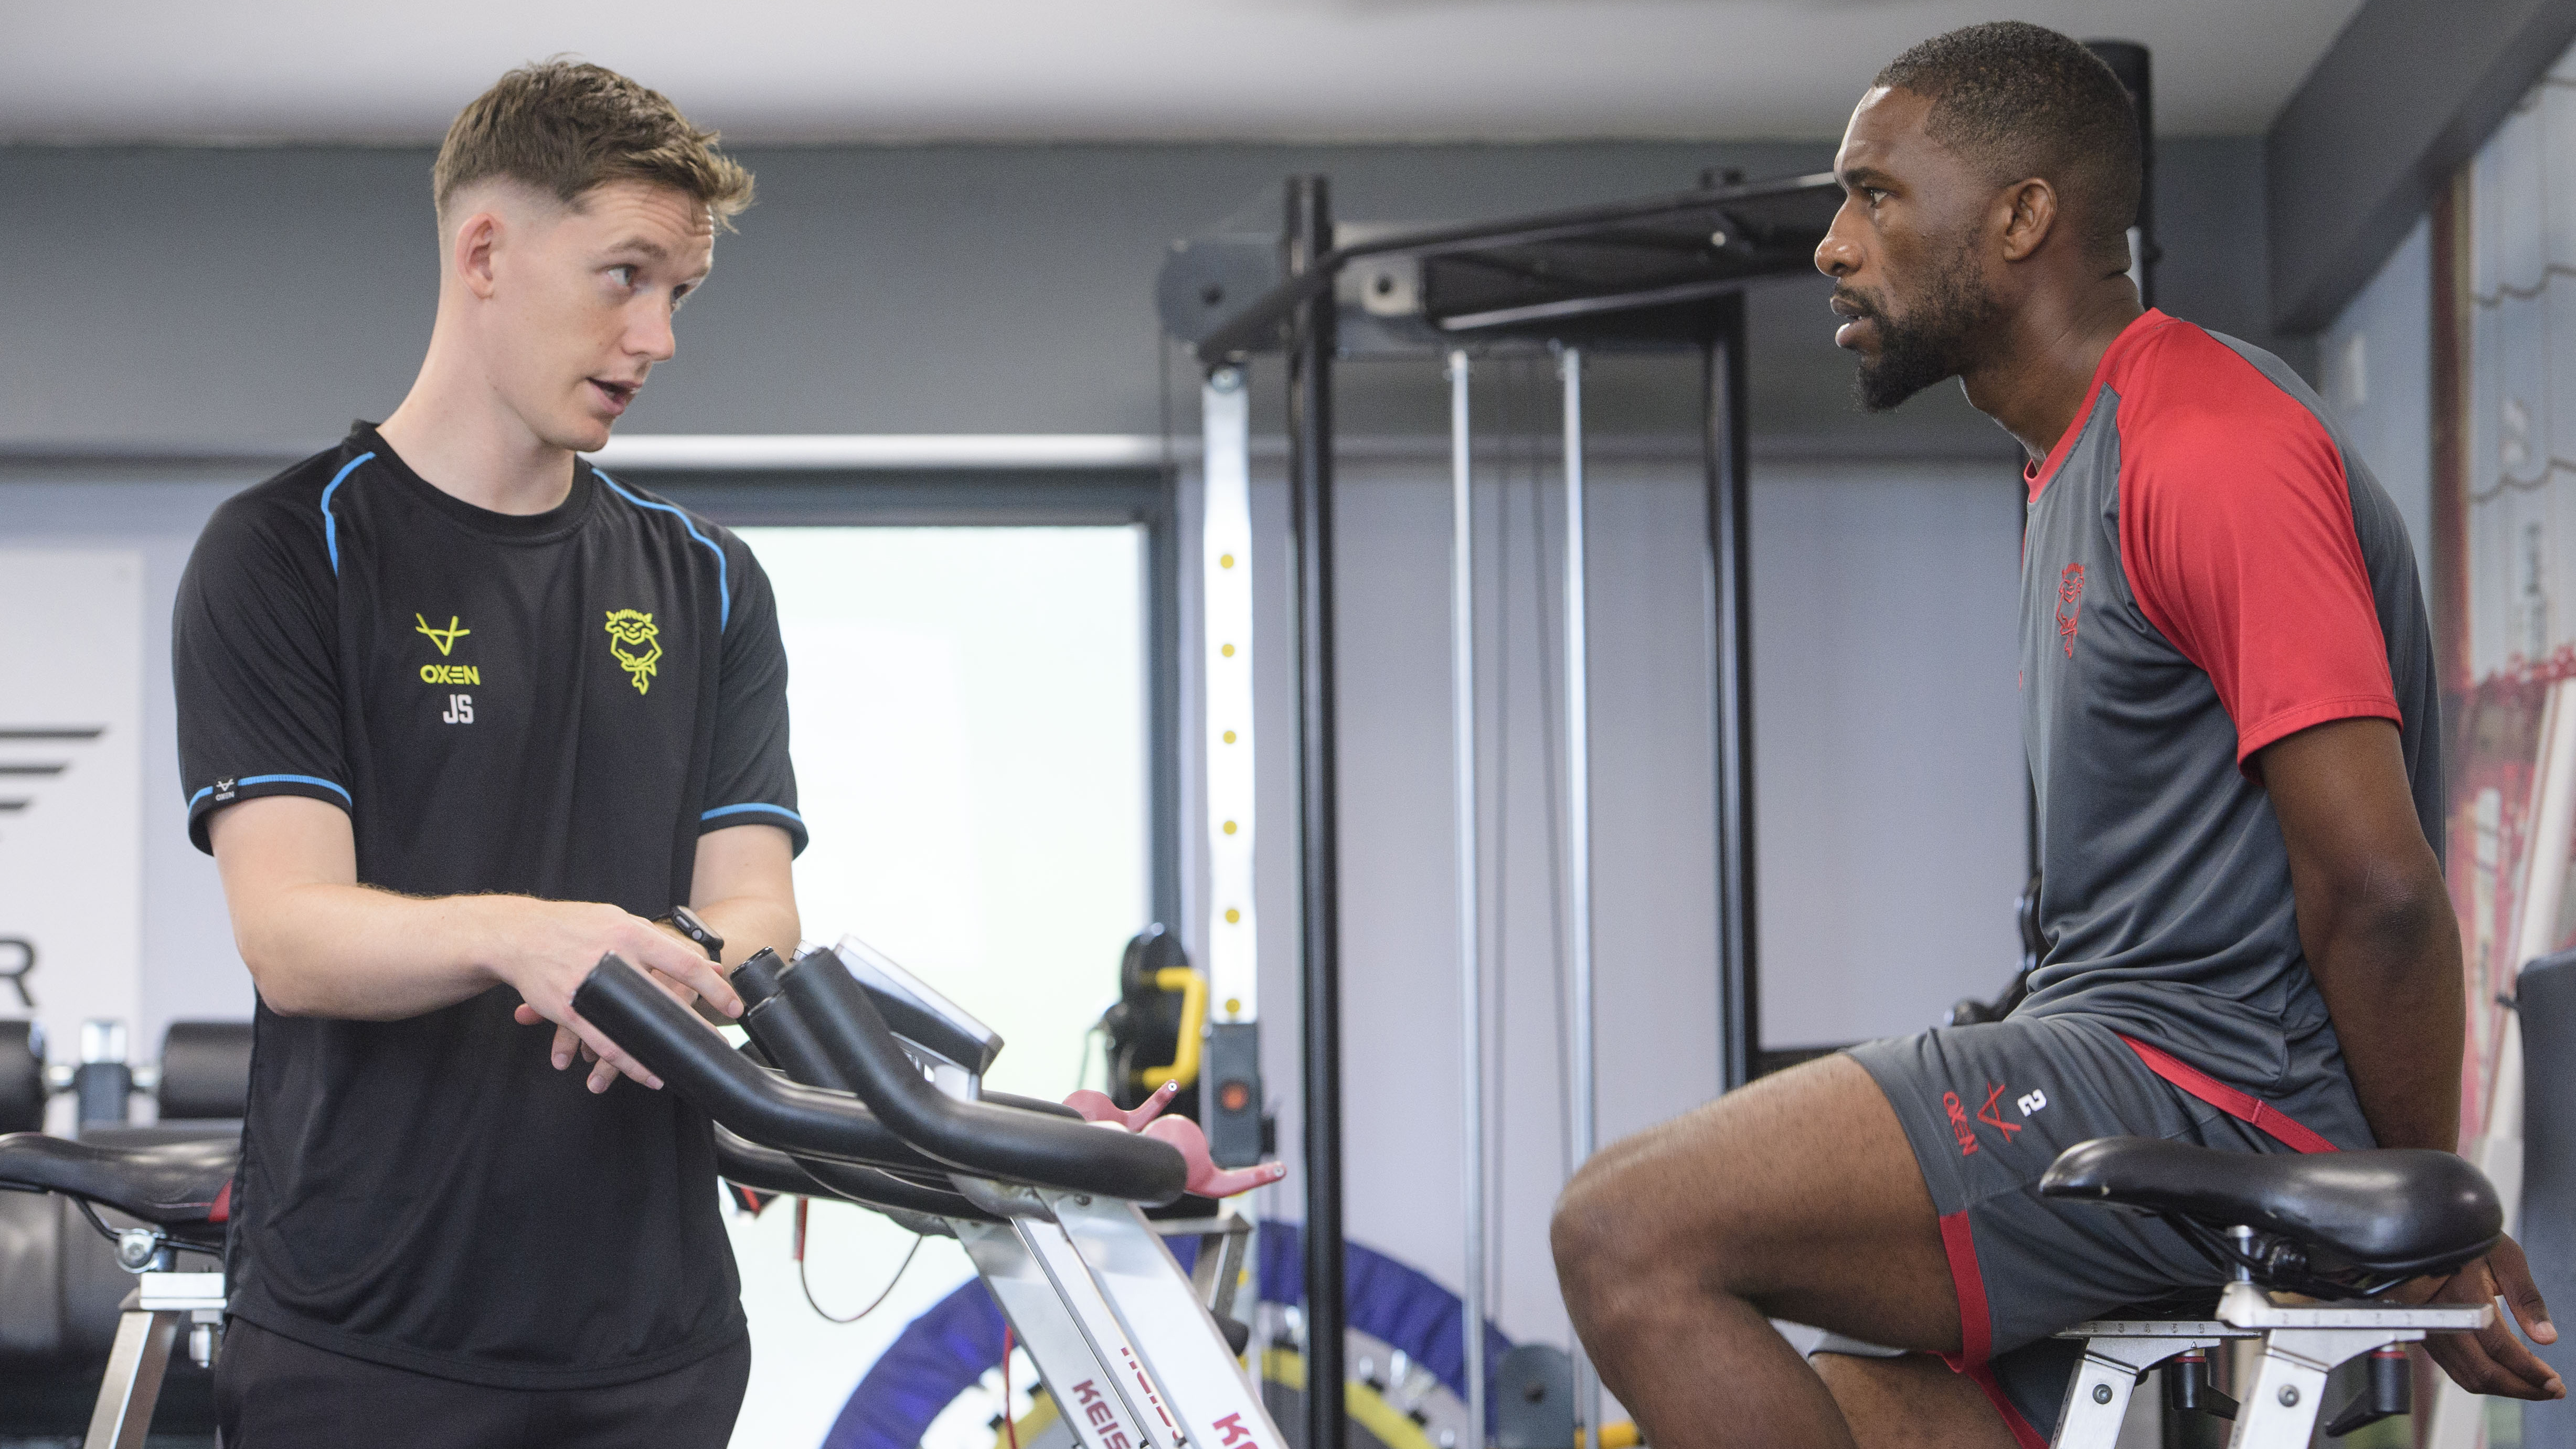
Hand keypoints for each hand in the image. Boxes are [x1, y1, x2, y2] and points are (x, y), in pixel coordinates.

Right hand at [489, 900, 742, 1093]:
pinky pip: (603, 1042)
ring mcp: (589, 985)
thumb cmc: (574, 926)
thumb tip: (704, 962)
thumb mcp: (618, 921)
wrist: (518, 933)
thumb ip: (658, 941)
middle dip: (693, 1025)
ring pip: (632, 1026)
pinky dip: (626, 1061)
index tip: (734, 1005)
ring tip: (682, 1065)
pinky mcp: (569, 1008)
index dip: (713, 986)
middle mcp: (613, 957)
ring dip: (659, 1050)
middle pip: (663, 997)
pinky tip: (645, 1072)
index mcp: (631, 932)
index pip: (684, 961)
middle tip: (716, 1043)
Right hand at [2419, 1234, 2564, 1400]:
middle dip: (2522, 1387)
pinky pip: (2455, 1369)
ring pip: (2468, 1376)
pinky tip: (2506, 1376)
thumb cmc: (2466, 1241)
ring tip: (2533, 1387)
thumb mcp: (2506, 1259)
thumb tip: (2547, 1337)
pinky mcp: (2427, 1335)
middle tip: (2550, 1390)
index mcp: (2463, 1294)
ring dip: (2504, 1388)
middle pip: (2483, 1371)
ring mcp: (2431, 1329)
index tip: (2554, 1382)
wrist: (2427, 1235)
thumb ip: (2527, 1299)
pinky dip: (2483, 1380)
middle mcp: (2442, 1316)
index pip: (2501, 1347)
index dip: (2530, 1370)